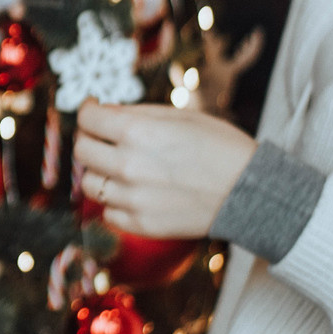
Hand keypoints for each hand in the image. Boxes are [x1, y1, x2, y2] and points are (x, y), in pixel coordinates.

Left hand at [71, 102, 257, 240]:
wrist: (250, 191)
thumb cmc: (220, 147)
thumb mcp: (179, 115)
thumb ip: (137, 114)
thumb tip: (105, 112)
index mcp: (138, 132)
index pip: (88, 119)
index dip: (88, 110)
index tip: (94, 110)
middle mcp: (129, 165)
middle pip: (82, 151)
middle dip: (89, 138)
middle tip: (102, 136)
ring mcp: (133, 198)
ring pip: (89, 183)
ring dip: (100, 172)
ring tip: (121, 166)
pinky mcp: (141, 224)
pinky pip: (108, 212)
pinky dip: (115, 201)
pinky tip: (134, 191)